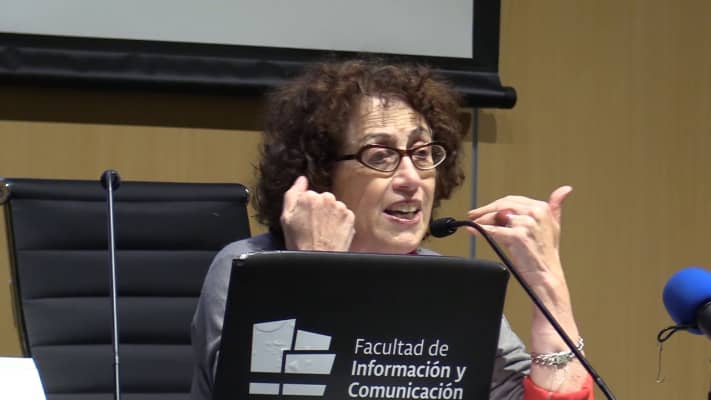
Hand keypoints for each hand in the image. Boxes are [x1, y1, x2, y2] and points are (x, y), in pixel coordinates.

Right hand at [281, 176, 355, 250]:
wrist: (319, 260)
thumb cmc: (300, 243)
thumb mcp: (286, 218)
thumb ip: (292, 194)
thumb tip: (301, 179)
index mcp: (309, 196)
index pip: (308, 194)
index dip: (305, 207)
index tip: (304, 219)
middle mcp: (327, 198)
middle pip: (322, 199)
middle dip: (319, 210)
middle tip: (313, 227)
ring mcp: (340, 207)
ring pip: (334, 207)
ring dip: (330, 216)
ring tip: (323, 231)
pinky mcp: (350, 217)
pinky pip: (344, 215)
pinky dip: (339, 222)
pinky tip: (332, 233)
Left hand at [468, 186, 587, 392]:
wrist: (545, 281)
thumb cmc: (545, 257)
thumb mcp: (553, 228)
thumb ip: (555, 208)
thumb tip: (565, 189)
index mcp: (543, 208)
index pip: (512, 200)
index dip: (494, 205)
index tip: (482, 210)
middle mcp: (536, 213)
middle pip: (502, 205)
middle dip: (485, 210)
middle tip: (472, 215)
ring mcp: (527, 224)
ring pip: (496, 217)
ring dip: (481, 221)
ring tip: (472, 224)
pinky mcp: (518, 236)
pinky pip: (493, 230)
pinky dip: (479, 230)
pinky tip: (471, 231)